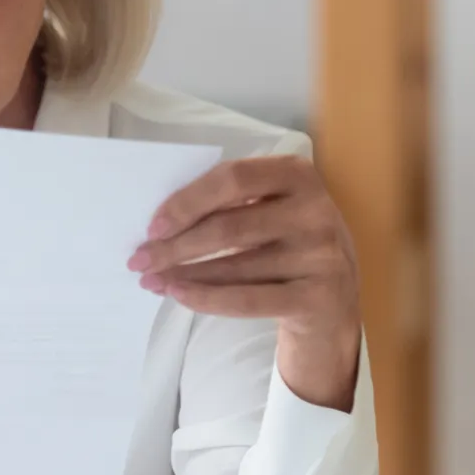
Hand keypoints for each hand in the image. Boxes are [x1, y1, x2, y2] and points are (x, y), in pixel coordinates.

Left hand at [127, 155, 363, 409]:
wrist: (335, 300)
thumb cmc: (288, 244)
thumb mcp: (271, 210)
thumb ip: (230, 204)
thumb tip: (161, 223)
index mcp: (297, 174)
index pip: (232, 178)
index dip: (187, 201)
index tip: (153, 225)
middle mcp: (315, 210)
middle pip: (228, 226)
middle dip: (175, 245)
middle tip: (139, 258)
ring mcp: (320, 255)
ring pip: (233, 266)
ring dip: (183, 274)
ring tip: (151, 279)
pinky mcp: (317, 297)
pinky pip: (248, 300)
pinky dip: (206, 298)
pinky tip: (179, 295)